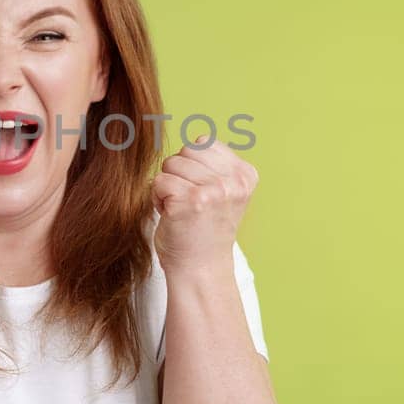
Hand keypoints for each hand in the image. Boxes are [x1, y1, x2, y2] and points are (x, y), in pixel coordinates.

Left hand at [152, 134, 258, 272]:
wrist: (200, 269)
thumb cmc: (204, 230)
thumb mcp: (223, 192)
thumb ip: (215, 164)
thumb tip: (193, 134)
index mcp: (245, 175)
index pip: (204, 142)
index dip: (193, 166)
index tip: (202, 193)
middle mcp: (233, 182)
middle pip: (185, 151)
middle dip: (179, 174)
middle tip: (189, 204)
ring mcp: (213, 191)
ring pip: (170, 165)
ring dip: (168, 187)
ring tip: (181, 210)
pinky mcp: (190, 201)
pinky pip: (159, 181)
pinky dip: (158, 199)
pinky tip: (172, 216)